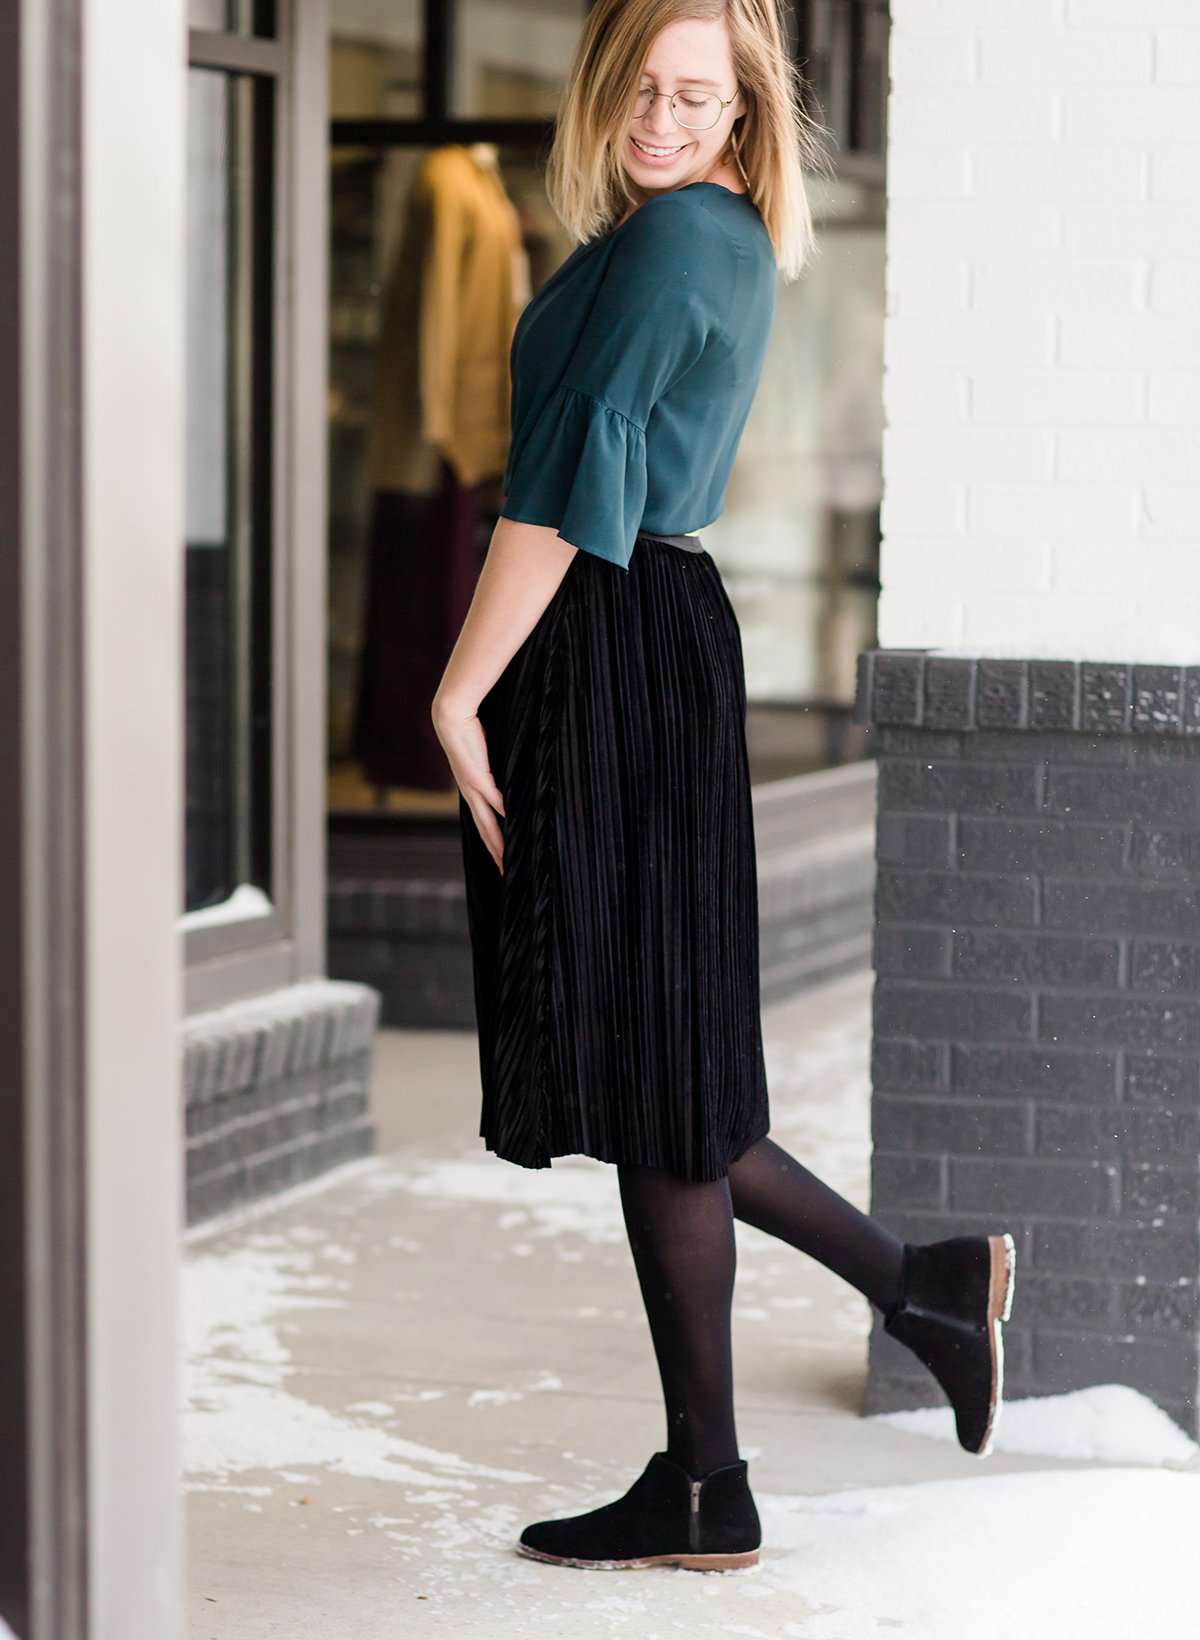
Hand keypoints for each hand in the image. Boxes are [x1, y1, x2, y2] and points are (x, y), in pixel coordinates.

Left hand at [433, 697, 505, 875]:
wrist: (451, 717)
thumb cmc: (469, 735)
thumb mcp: (486, 760)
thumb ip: (497, 777)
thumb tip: (509, 792)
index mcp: (472, 792)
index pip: (485, 824)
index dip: (494, 844)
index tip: (503, 862)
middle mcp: (470, 794)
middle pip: (484, 830)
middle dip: (496, 852)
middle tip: (506, 872)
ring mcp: (471, 786)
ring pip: (485, 820)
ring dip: (497, 839)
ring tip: (506, 857)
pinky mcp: (475, 774)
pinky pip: (490, 794)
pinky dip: (500, 808)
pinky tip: (509, 819)